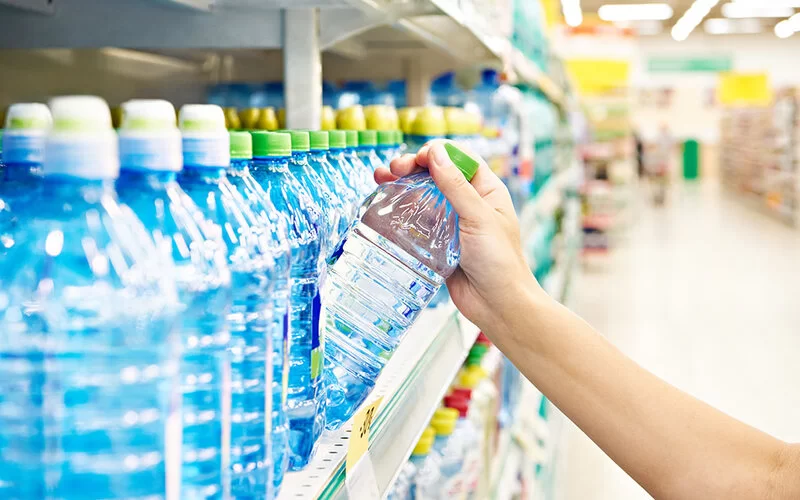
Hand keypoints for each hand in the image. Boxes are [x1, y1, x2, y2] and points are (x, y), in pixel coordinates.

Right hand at [375, 140, 541, 331]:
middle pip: (437, 174)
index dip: (437, 153)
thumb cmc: (500, 261)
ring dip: (402, 185)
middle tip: (392, 169)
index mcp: (487, 190)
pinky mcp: (438, 243)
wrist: (499, 306)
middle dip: (412, 167)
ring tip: (381, 179)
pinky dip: (402, 211)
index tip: (417, 159)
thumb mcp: (479, 218)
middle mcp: (469, 203)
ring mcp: (452, 223)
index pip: (459, 159)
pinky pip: (417, 222)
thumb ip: (455, 186)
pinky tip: (386, 206)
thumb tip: (436, 153)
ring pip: (423, 196)